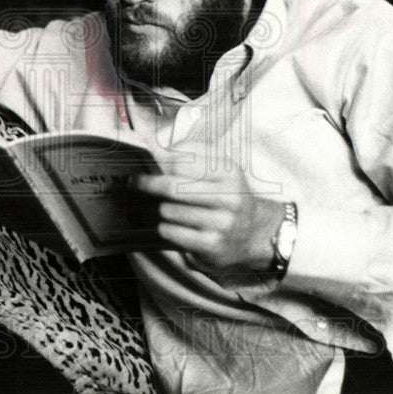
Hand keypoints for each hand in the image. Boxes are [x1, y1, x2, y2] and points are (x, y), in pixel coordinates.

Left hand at [132, 158, 286, 280]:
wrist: (259, 231)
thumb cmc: (231, 194)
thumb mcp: (222, 167)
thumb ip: (193, 152)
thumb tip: (158, 148)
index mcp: (229, 172)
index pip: (182, 162)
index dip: (159, 163)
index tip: (145, 163)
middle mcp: (228, 197)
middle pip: (172, 188)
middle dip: (147, 184)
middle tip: (134, 182)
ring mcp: (221, 223)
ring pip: (169, 211)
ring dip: (162, 209)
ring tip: (169, 208)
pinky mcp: (213, 245)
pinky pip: (172, 232)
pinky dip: (166, 227)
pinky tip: (174, 225)